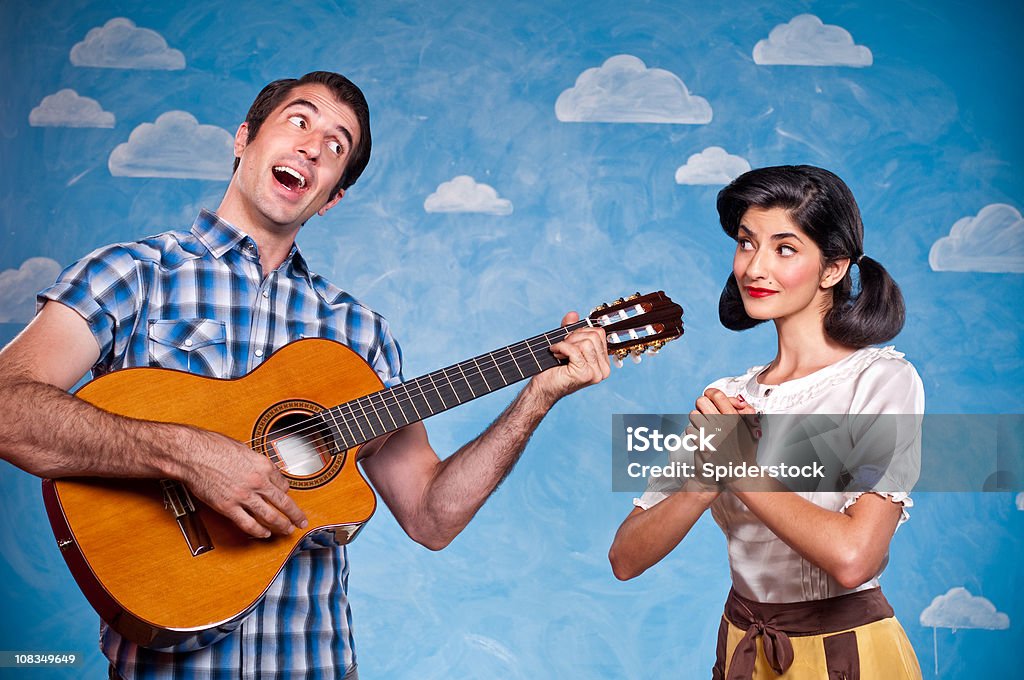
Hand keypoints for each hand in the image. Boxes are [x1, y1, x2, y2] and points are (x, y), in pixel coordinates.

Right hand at [175, 426, 308, 537]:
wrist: (193, 453)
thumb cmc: (213, 446)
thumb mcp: (243, 449)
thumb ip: (254, 462)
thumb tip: (260, 469)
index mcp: (263, 465)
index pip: (283, 484)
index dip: (286, 492)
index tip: (286, 497)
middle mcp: (258, 481)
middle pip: (283, 503)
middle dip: (295, 515)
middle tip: (301, 522)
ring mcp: (244, 496)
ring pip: (270, 516)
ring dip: (282, 526)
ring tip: (288, 531)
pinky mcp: (228, 507)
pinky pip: (248, 524)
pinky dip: (258, 531)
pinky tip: (264, 534)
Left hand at [531, 311, 609, 403]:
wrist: (543, 388)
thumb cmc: (554, 368)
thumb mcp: (565, 344)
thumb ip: (570, 329)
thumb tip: (573, 314)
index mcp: (603, 362)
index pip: (599, 334)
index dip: (581, 332)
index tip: (568, 341)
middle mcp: (604, 369)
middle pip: (594, 335)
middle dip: (574, 337)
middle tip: (562, 347)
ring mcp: (596, 373)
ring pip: (586, 342)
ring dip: (567, 344)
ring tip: (559, 352)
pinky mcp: (584, 374)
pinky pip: (574, 350)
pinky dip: (561, 348)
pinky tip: (555, 354)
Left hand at [689, 389, 759, 488]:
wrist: (739, 473)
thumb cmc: (745, 452)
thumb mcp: (751, 429)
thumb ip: (746, 413)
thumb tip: (739, 401)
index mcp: (734, 417)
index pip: (716, 394)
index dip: (710, 394)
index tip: (710, 398)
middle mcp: (722, 423)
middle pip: (701, 401)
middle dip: (701, 406)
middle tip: (704, 413)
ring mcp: (711, 433)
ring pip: (693, 415)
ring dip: (695, 419)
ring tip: (702, 426)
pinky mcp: (703, 445)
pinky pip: (690, 430)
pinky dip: (692, 433)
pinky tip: (699, 437)